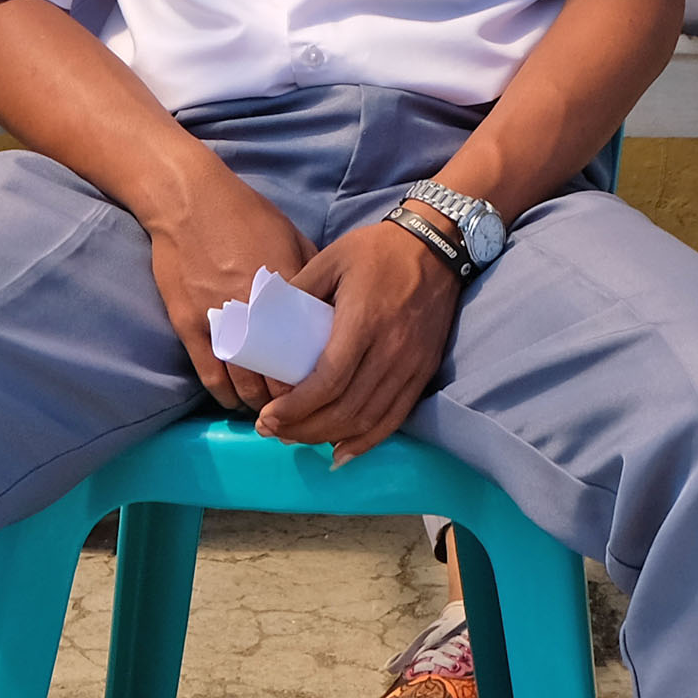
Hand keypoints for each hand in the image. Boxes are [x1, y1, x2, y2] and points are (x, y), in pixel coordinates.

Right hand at [140, 163, 309, 411]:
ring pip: (244, 384)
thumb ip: (312, 272)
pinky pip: (210, 376)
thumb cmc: (244, 214)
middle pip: (278, 377)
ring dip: (259, 405)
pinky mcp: (190, 326)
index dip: (318, 379)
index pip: (308, 351)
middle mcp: (255, 313)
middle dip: (290, 402)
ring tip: (270, 412)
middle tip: (299, 409)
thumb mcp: (290, 235)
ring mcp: (220, 322)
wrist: (188, 201)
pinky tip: (236, 402)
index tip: (323, 389)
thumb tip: (330, 304)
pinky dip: (225, 396)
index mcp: (286, 290)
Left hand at [255, 218, 459, 462]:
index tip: (268, 416)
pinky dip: (367, 441)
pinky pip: (395, 418)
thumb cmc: (376, 251)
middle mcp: (390, 350)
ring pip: (368, 419)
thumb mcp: (329, 259)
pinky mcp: (422, 372)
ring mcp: (410, 365)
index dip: (296, 407)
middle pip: (345, 408)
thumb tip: (261, 320)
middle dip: (304, 428)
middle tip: (271, 431)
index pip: (329, 381)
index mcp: (363, 322)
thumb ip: (297, 289)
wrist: (436, 246)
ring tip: (296, 438)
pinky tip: (340, 452)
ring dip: (329, 437)